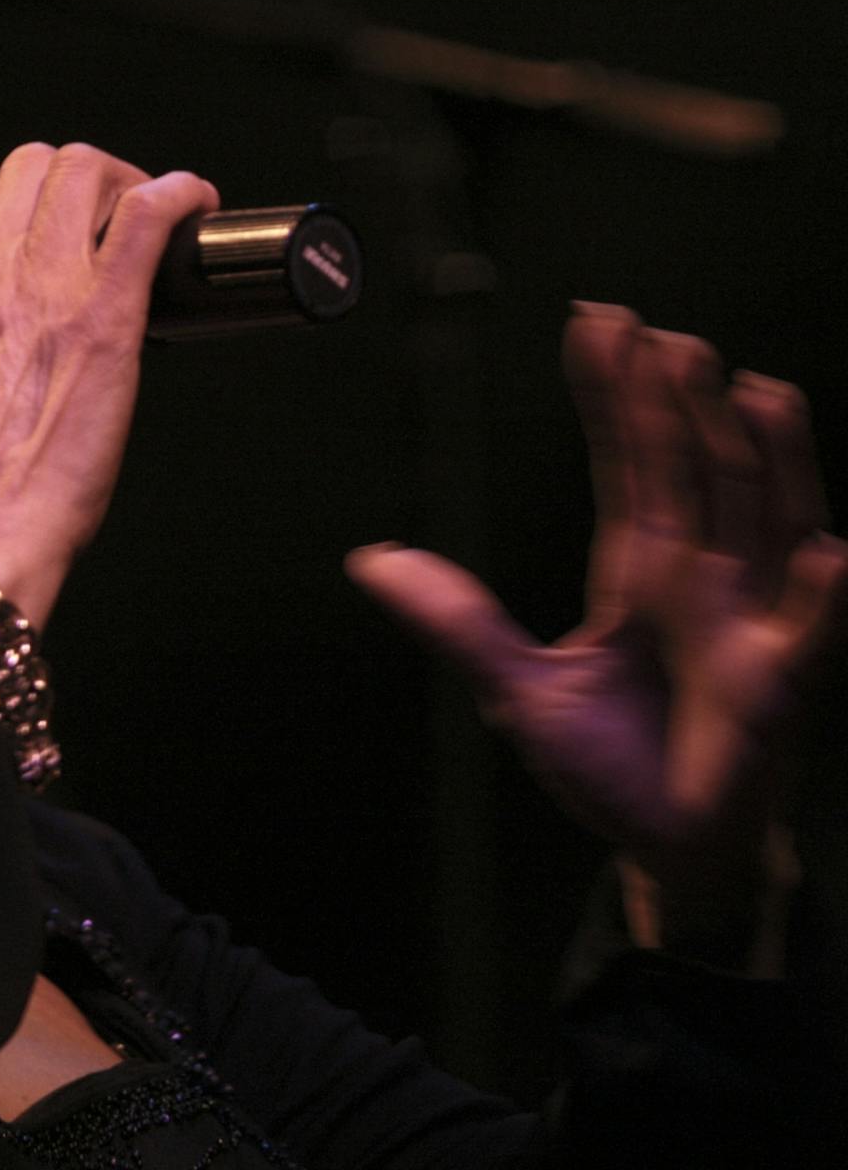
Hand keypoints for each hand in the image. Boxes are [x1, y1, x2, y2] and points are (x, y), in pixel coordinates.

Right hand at [0, 143, 217, 630]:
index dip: (5, 199)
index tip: (33, 223)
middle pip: (25, 165)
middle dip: (69, 180)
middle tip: (99, 214)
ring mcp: (41, 286)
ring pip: (79, 167)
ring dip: (118, 179)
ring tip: (139, 214)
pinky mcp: (105, 312)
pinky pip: (148, 212)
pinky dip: (180, 194)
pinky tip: (195, 205)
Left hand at [348, 304, 846, 966]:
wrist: (667, 845)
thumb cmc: (605, 766)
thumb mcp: (519, 689)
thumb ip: (457, 621)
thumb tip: (369, 560)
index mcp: (638, 572)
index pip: (630, 466)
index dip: (617, 400)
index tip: (601, 325)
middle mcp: (702, 579)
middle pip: (696, 472)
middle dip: (681, 406)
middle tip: (662, 336)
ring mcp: (750, 621)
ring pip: (764, 519)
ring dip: (764, 458)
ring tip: (751, 389)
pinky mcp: (781, 682)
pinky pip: (810, 631)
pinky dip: (822, 595)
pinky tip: (826, 552)